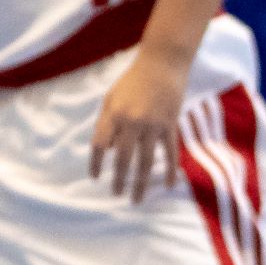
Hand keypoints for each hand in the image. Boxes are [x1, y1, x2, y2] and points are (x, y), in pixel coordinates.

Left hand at [89, 50, 187, 202]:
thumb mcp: (112, 98)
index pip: (100, 144)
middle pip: (123, 158)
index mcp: (114, 114)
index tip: (95, 177)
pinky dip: (169, 171)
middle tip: (116, 195)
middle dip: (119, 180)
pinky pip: (170, 154)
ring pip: (146, 161)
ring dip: (141, 183)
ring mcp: (153, 125)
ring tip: (135, 199)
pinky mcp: (170, 126)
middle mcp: (132, 121)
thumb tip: (110, 150)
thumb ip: (108, 123)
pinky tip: (167, 185)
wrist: (161, 65)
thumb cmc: (132, 81)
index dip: (96, 163)